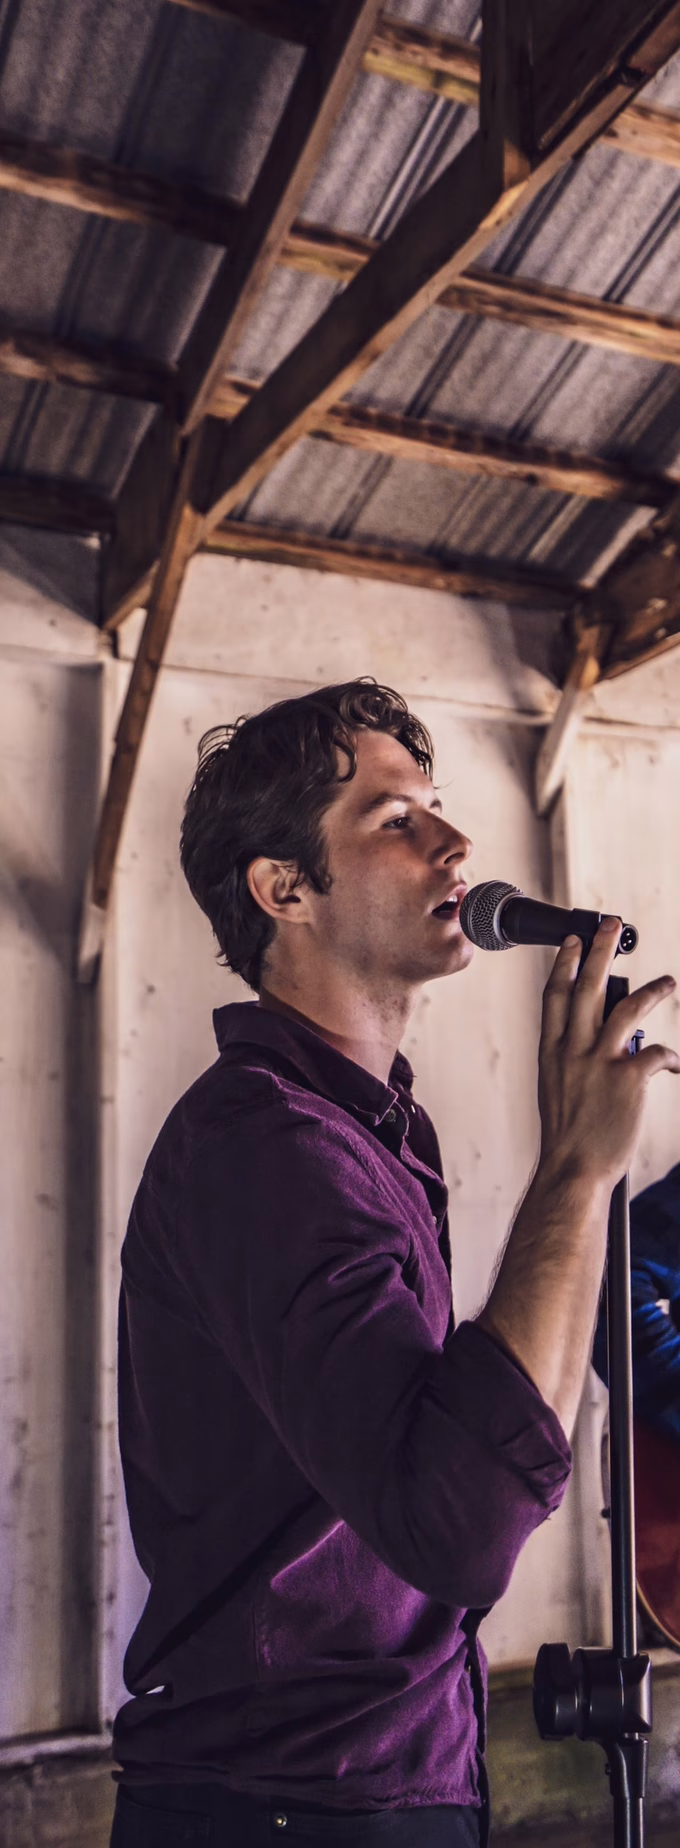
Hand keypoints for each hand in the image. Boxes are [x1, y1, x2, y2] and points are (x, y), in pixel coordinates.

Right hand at [537, 919, 679, 1191]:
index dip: (565, 964)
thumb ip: (570, 1059)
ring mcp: (599, 1061)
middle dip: (601, 950)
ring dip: (652, 991)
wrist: (573, 1169)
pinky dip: (671, 1056)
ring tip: (669, 980)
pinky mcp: (628, 1078)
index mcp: (551, 1051)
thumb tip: (591, 1043)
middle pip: (587, 986)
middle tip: (612, 926)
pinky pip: (656, 1053)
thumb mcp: (555, 1089)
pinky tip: (677, 1063)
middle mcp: (572, 1049)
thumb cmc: (567, 1137)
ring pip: (628, 1009)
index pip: (555, 995)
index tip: (572, 941)